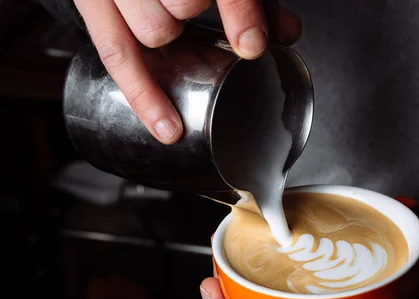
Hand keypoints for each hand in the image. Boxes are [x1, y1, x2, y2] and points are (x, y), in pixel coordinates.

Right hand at [74, 0, 301, 143]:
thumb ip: (250, 0)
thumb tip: (288, 33)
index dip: (239, 11)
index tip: (253, 44)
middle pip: (182, 5)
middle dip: (194, 14)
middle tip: (193, 12)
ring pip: (153, 32)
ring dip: (169, 37)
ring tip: (170, 27)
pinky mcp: (92, 6)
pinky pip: (115, 57)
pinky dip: (145, 96)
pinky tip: (168, 128)